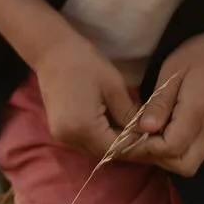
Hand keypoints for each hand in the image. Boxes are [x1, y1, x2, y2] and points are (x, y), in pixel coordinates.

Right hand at [33, 35, 139, 160]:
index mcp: (83, 128)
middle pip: (105, 152)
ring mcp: (61, 136)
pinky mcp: (58, 131)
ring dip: (112, 141)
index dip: (136, 144)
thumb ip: (129, 113)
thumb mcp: (114, 86)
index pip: (116, 148)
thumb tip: (145, 130)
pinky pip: (84, 141)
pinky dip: (100, 136)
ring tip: (131, 127)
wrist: (51, 51)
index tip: (152, 136)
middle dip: (125, 144)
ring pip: (95, 149)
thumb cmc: (84, 62)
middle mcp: (70, 139)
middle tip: (144, 132)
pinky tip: (112, 122)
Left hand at [129, 32, 203, 176]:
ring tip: (147, 138)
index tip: (131, 134)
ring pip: (188, 165)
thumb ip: (159, 102)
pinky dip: (173, 154)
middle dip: (158, 158)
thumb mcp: (171, 72)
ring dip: (165, 159)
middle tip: (139, 139)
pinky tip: (159, 137)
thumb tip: (144, 129)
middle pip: (183, 165)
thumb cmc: (196, 57)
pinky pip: (190, 156)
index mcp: (195, 112)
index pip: (171, 146)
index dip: (148, 146)